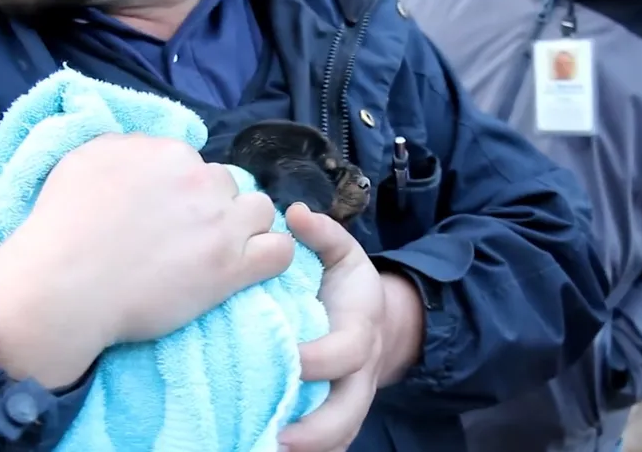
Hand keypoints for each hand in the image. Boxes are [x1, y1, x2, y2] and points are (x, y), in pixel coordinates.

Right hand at [0, 133, 294, 386]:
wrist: (63, 287)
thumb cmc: (62, 226)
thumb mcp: (84, 159)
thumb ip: (126, 147)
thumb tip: (149, 149)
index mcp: (169, 152)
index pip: (197, 164)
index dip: (185, 192)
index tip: (167, 215)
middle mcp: (201, 180)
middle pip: (228, 185)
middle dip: (214, 207)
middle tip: (186, 237)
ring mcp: (221, 224)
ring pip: (261, 211)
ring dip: (245, 227)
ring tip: (219, 251)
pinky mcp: (232, 267)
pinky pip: (280, 250)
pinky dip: (272, 255)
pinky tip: (252, 266)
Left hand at [278, 203, 385, 451]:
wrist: (372, 320)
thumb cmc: (347, 286)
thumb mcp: (342, 254)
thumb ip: (323, 234)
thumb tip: (295, 214)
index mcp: (357, 331)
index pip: (346, 352)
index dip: (319, 359)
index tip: (288, 358)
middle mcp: (357, 373)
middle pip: (349, 411)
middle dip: (318, 430)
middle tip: (279, 437)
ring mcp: (348, 398)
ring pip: (340, 436)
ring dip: (311, 449)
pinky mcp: (335, 415)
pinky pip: (329, 444)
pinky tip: (269, 451)